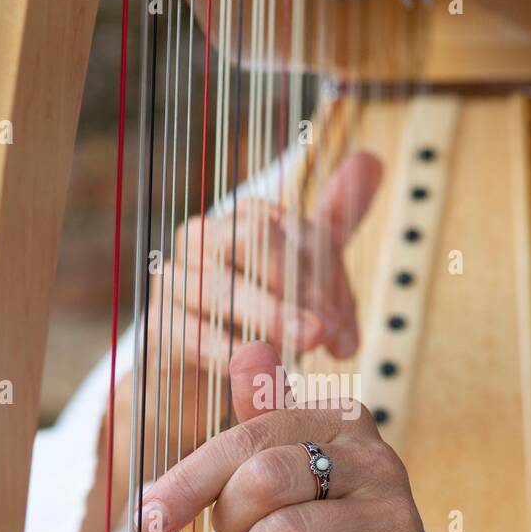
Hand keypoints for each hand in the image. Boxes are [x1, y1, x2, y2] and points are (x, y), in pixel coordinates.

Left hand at [136, 341, 460, 531]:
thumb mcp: (294, 473)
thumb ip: (264, 419)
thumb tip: (246, 349)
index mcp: (342, 422)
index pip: (247, 437)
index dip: (188, 480)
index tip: (148, 518)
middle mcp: (374, 458)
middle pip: (262, 479)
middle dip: (227, 524)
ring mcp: (393, 515)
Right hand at [147, 150, 381, 369]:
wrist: (205, 370)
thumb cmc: (263, 312)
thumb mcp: (307, 268)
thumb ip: (337, 219)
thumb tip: (371, 161)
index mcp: (242, 217)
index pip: (287, 225)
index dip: (322, 273)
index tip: (344, 324)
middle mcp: (203, 238)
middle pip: (253, 241)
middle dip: (298, 288)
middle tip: (328, 333)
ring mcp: (175, 279)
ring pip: (223, 289)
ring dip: (271, 319)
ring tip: (305, 348)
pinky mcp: (159, 324)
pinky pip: (195, 334)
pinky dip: (232, 353)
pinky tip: (263, 369)